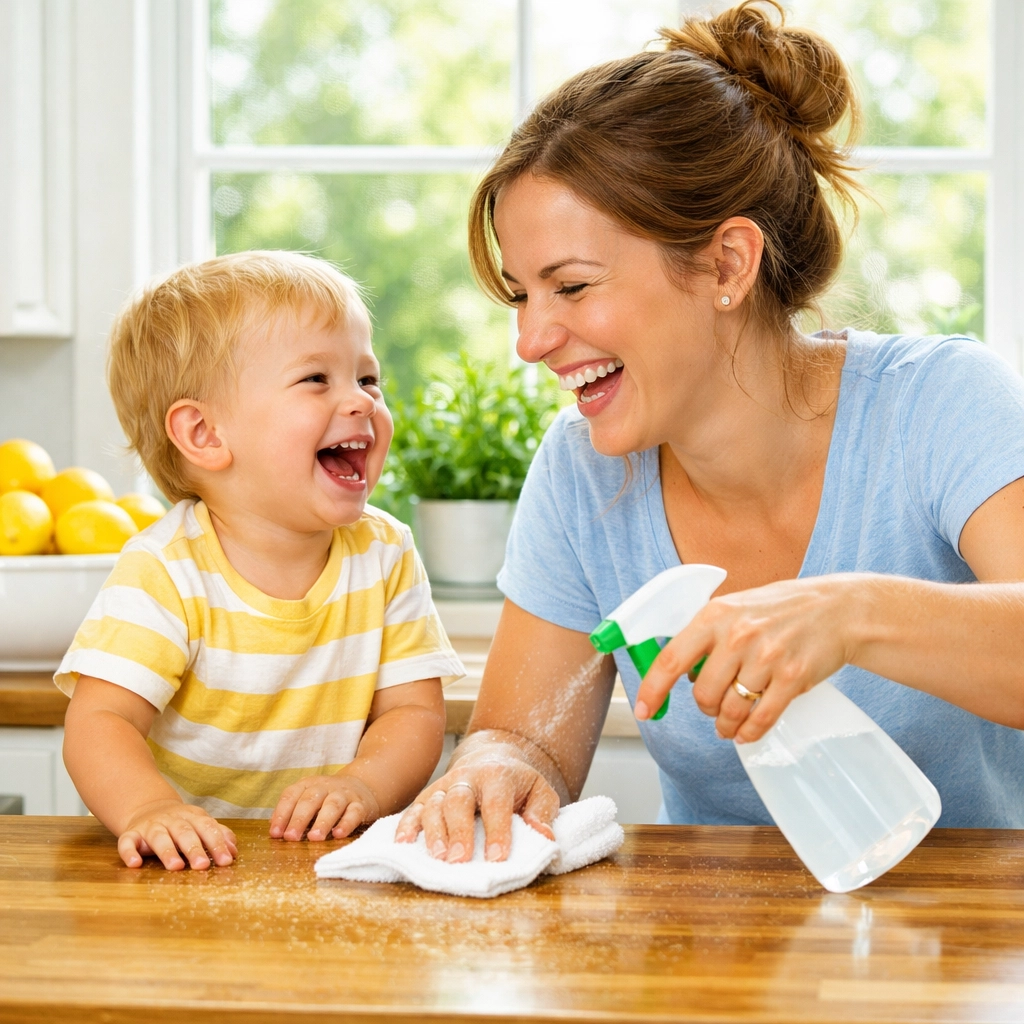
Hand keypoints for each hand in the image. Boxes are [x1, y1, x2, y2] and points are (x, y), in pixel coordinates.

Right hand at [118, 799, 236, 870]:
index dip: (217, 844)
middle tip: (203, 866)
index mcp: (192, 817)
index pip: (207, 828)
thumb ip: (218, 835)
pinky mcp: (131, 834)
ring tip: (176, 867)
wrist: (148, 808)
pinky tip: (134, 864)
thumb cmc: (181, 823)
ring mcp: (150, 826)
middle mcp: (172, 820)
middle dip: (194, 849)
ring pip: (159, 837)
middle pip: (185, 833)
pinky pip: (127, 842)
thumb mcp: (200, 824)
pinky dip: (129, 852)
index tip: (226, 861)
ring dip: (167, 851)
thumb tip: (234, 851)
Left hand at [269, 774, 380, 841]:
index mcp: (308, 785)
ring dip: (322, 821)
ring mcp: (344, 795)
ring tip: (314, 838)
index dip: (282, 813)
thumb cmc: (327, 799)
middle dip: (299, 819)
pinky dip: (346, 823)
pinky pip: (354, 812)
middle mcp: (325, 787)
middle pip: (311, 799)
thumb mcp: (309, 799)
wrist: (362, 786)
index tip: (275, 833)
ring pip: (333, 805)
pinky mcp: (360, 805)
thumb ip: (292, 812)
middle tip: (291, 838)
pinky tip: (338, 834)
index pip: (291, 795)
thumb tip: (275, 830)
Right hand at [394, 750, 560, 863]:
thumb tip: (544, 836)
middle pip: (459, 800)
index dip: (497, 830)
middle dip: (459, 831)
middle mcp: (467, 777)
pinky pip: (413, 809)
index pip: (497, 803)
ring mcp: (444, 786)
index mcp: (498, 776)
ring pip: (434, 804)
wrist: (490, 759)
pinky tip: (403, 844)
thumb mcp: (539, 790)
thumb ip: (543, 811)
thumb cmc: (517, 784)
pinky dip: (406, 825)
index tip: (498, 858)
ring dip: (433, 831)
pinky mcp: (426, 796)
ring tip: (437, 858)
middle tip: (460, 860)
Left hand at [634, 575, 857, 741]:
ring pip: (730, 710)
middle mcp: (738, 636)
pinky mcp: (793, 678)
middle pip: (703, 694)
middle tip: (714, 705)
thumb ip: (707, 635)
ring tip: (728, 723)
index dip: (653, 689)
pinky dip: (749, 732)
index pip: (671, 659)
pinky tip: (745, 732)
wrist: (838, 609)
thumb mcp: (735, 608)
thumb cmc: (781, 609)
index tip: (645, 710)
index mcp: (715, 615)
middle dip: (705, 707)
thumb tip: (679, 671)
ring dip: (726, 724)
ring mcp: (767, 658)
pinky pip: (760, 719)